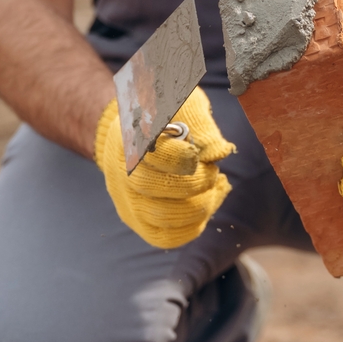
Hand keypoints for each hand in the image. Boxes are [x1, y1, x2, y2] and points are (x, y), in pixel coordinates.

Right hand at [94, 86, 234, 248]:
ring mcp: (127, 199)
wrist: (133, 133)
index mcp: (132, 137)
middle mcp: (123, 171)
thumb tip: (219, 152)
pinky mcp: (136, 219)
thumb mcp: (182, 104)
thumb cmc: (165, 115)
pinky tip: (206, 205)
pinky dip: (191, 227)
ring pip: (162, 218)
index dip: (180, 158)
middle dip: (196, 183)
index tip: (197, 154)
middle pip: (155, 188)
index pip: (150, 154)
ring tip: (213, 188)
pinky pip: (163, 237)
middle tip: (211, 171)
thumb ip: (199, 123)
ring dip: (199, 206)